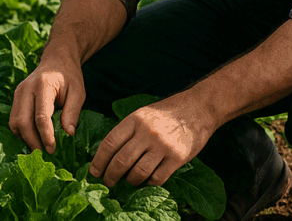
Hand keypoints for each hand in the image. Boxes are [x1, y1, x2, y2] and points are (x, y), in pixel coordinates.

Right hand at [9, 54, 85, 154]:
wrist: (56, 59)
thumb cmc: (69, 76)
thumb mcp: (78, 92)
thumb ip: (73, 112)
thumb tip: (68, 134)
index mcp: (43, 85)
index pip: (41, 116)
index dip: (46, 136)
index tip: (52, 149)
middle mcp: (26, 88)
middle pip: (22, 121)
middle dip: (32, 141)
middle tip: (45, 154)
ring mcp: (18, 92)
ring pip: (14, 122)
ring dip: (25, 138)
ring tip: (39, 148)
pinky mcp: (16, 97)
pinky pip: (14, 119)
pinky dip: (21, 131)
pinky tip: (33, 137)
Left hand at [89, 96, 213, 187]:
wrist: (197, 109)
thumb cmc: (166, 114)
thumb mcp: (142, 114)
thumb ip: (127, 132)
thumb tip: (107, 155)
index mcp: (135, 120)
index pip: (110, 143)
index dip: (99, 160)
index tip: (94, 172)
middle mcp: (147, 133)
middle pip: (121, 160)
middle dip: (111, 175)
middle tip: (108, 182)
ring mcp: (162, 146)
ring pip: (138, 172)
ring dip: (130, 181)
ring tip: (129, 180)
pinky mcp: (177, 158)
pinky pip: (157, 178)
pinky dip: (149, 182)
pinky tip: (147, 179)